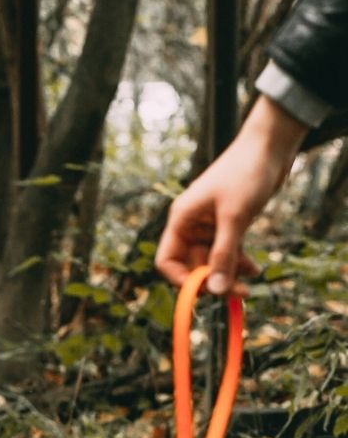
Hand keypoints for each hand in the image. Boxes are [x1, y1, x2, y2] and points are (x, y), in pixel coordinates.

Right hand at [155, 95, 307, 293]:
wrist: (271, 144)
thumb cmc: (246, 172)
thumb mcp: (234, 216)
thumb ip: (224, 255)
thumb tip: (217, 290)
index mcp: (182, 220)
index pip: (168, 261)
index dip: (182, 280)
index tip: (205, 291)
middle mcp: (191, 225)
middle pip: (192, 266)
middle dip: (212, 281)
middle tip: (236, 293)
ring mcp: (210, 226)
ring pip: (212, 262)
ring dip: (228, 275)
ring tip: (249, 285)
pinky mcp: (228, 225)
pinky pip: (228, 252)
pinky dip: (239, 263)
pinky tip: (254, 270)